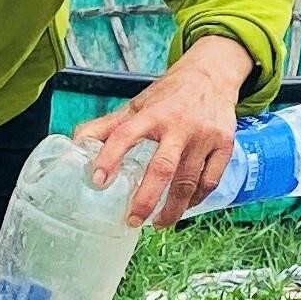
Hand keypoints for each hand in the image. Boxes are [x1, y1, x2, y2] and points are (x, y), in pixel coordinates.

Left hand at [74, 35, 254, 226]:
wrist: (211, 75)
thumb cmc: (168, 96)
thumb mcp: (137, 106)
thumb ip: (108, 126)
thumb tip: (75, 143)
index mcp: (152, 113)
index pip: (126, 134)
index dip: (109, 157)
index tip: (98, 181)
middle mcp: (179, 125)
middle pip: (163, 168)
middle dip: (146, 199)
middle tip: (132, 220)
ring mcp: (205, 136)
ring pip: (189, 181)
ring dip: (172, 208)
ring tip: (157, 224)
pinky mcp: (225, 145)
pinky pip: (211, 181)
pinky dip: (196, 200)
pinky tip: (184, 208)